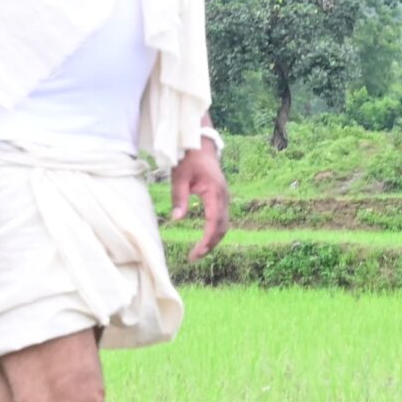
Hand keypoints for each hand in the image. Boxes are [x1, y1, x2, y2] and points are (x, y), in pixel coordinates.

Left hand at [168, 143, 229, 261]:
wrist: (200, 144)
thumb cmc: (188, 159)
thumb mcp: (179, 177)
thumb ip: (179, 198)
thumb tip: (177, 219)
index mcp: (214, 192)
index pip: (214, 222)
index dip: (207, 240)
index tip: (196, 253)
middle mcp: (224, 196)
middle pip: (222, 227)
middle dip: (210, 244)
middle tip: (194, 257)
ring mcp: (225, 197)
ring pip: (224, 224)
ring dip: (214, 239)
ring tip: (198, 252)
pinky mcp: (222, 197)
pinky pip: (222, 218)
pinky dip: (215, 231)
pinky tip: (205, 238)